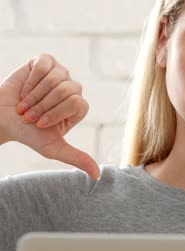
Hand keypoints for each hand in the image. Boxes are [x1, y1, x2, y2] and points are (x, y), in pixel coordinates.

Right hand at [0, 54, 99, 178]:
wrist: (1, 118)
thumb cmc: (28, 133)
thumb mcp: (52, 148)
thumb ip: (76, 158)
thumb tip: (97, 175)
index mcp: (78, 106)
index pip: (77, 103)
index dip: (56, 112)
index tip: (40, 123)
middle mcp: (73, 88)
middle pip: (66, 89)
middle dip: (43, 104)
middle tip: (29, 115)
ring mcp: (60, 73)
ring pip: (55, 77)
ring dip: (35, 93)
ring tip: (25, 103)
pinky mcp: (45, 62)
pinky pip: (44, 63)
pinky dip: (31, 78)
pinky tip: (24, 88)